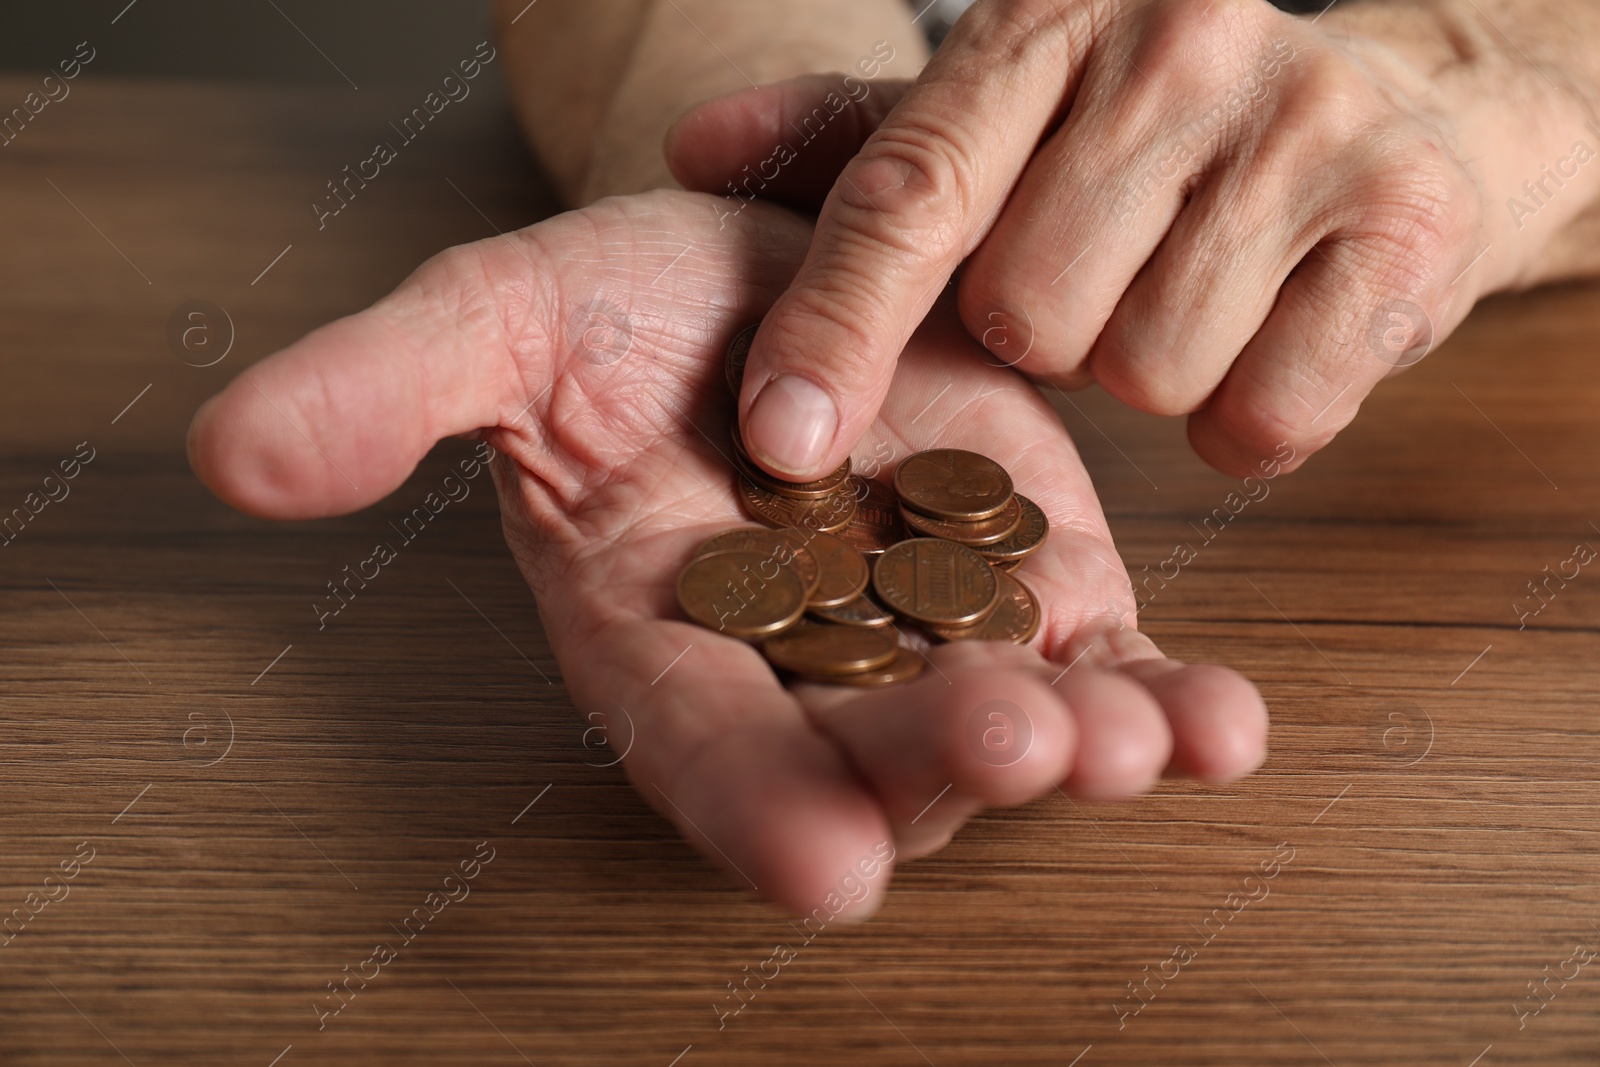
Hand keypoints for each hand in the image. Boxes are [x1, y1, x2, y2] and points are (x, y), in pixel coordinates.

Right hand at [187, 189, 1264, 917]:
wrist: (770, 262)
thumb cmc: (619, 305)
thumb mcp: (502, 316)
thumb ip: (390, 389)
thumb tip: (228, 457)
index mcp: (661, 633)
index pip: (697, 744)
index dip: (750, 805)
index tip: (818, 866)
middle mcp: (799, 667)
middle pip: (870, 748)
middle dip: (940, 762)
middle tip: (1020, 744)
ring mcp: (928, 638)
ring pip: (1005, 723)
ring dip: (1084, 746)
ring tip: (1147, 736)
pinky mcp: (1029, 592)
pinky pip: (1106, 664)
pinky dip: (1167, 702)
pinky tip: (1223, 722)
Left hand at [668, 0, 1596, 478]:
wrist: (1399, 120)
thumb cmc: (1153, 141)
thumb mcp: (1000, 122)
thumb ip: (852, 147)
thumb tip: (689, 155)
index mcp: (1045, 22)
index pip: (912, 189)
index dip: (837, 324)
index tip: (781, 439)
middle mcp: (1176, 45)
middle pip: (1029, 314)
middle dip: (1050, 340)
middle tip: (1106, 282)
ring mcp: (1304, 124)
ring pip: (1146, 374)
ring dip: (1151, 379)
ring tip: (1192, 297)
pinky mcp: (1408, 222)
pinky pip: (1265, 415)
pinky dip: (1253, 418)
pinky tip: (1271, 338)